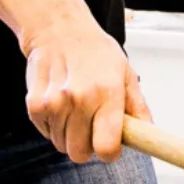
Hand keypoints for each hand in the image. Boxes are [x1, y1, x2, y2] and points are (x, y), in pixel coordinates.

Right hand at [23, 16, 150, 162]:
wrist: (59, 30)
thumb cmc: (96, 52)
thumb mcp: (125, 73)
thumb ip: (138, 106)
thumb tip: (149, 133)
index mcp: (107, 93)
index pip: (106, 147)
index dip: (109, 152)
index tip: (110, 146)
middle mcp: (80, 99)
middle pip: (80, 153)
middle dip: (87, 146)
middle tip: (91, 126)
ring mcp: (54, 103)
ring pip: (61, 145)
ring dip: (69, 135)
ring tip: (75, 109)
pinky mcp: (34, 104)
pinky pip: (45, 134)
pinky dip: (53, 126)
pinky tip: (60, 105)